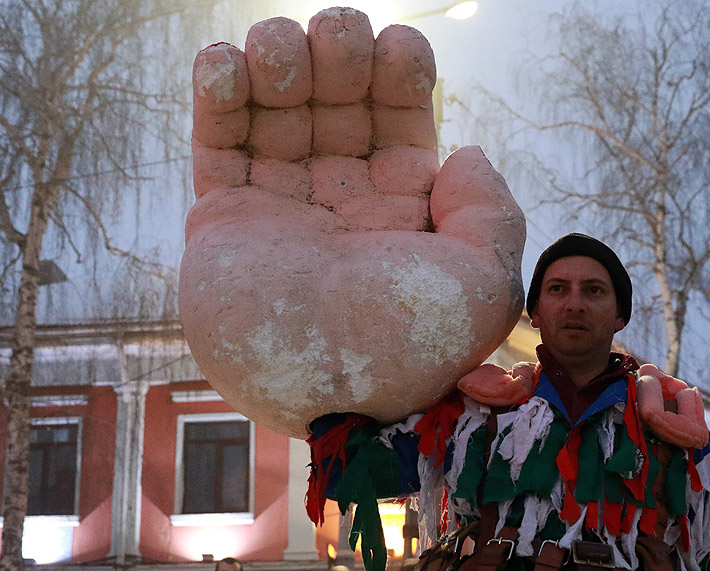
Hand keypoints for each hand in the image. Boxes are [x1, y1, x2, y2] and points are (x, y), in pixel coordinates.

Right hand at [180, 9, 524, 437]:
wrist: (317, 396)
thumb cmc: (408, 343)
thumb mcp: (484, 286)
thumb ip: (492, 212)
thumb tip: (463, 154)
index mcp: (404, 215)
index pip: (399, 119)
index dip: (400, 71)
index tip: (399, 48)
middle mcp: (343, 207)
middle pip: (337, 102)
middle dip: (339, 52)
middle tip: (336, 36)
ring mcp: (281, 212)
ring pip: (275, 111)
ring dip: (278, 58)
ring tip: (282, 51)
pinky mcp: (222, 222)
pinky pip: (216, 142)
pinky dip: (219, 91)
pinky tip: (231, 63)